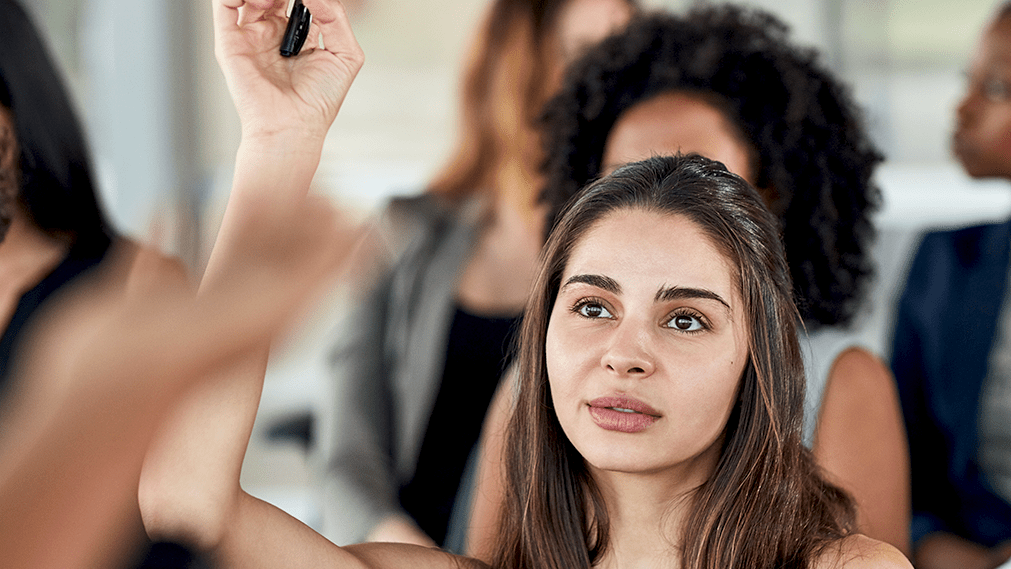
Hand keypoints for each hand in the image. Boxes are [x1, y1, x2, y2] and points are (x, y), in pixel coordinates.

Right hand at [212, 0, 364, 141]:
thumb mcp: (345, 55)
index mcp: (299, 35)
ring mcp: (251, 36)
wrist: (293, 126)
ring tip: (275, 1)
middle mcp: (273, 33)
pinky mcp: (230, 43)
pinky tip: (256, 0)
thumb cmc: (318, 101)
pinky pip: (223, 6)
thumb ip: (336, 17)